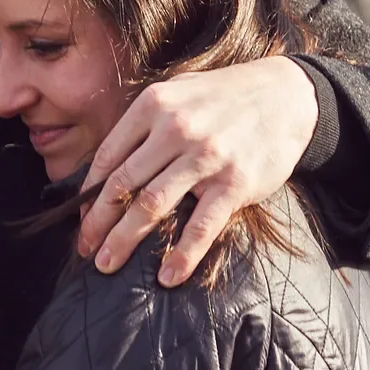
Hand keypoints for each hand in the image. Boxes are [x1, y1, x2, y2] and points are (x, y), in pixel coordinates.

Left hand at [77, 57, 315, 287]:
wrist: (287, 96)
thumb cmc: (224, 98)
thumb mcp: (177, 93)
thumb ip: (143, 124)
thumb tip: (107, 168)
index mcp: (154, 105)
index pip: (109, 156)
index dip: (90, 194)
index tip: (82, 219)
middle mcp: (175, 130)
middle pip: (122, 186)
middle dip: (98, 224)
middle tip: (85, 250)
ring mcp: (205, 158)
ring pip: (151, 206)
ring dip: (124, 241)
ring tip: (107, 265)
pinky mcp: (234, 183)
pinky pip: (201, 226)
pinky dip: (182, 255)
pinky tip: (168, 276)